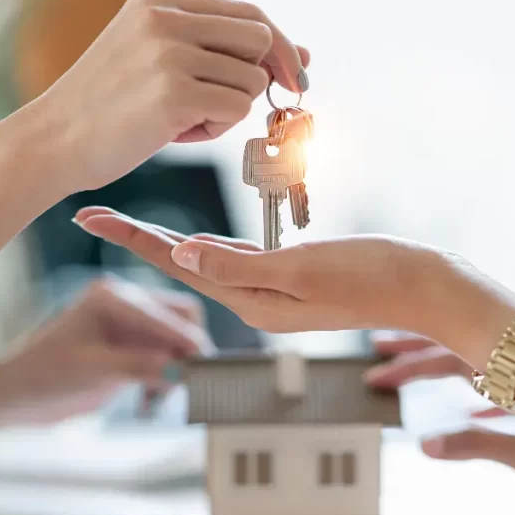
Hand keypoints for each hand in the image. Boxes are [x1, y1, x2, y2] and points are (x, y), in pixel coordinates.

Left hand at [0, 277, 213, 431]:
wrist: (14, 395)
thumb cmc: (42, 377)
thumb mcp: (94, 372)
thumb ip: (142, 365)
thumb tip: (184, 369)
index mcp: (113, 296)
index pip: (169, 315)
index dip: (190, 344)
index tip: (209, 372)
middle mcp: (124, 301)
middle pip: (180, 319)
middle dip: (187, 354)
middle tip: (187, 388)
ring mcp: (127, 322)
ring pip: (176, 338)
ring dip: (177, 368)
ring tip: (159, 399)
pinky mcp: (127, 344)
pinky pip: (163, 354)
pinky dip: (164, 376)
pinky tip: (150, 399)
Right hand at [38, 0, 310, 191]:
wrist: (54, 141)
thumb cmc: (107, 107)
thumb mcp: (154, 57)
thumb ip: (217, 49)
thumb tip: (298, 56)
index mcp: (159, 1)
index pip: (246, 12)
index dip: (277, 46)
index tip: (292, 75)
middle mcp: (165, 19)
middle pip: (260, 39)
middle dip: (264, 76)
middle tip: (234, 105)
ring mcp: (169, 55)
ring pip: (250, 81)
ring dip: (227, 110)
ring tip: (181, 120)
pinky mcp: (173, 95)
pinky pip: (236, 110)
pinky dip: (216, 130)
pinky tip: (176, 133)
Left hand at [72, 207, 514, 363]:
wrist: (424, 286)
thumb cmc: (373, 276)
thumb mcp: (305, 270)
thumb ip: (243, 266)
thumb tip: (184, 256)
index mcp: (251, 300)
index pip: (177, 265)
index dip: (132, 239)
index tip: (90, 217)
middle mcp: (254, 300)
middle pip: (181, 264)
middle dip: (137, 239)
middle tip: (93, 213)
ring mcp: (273, 290)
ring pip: (205, 262)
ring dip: (166, 242)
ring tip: (129, 223)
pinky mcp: (291, 277)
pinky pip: (236, 259)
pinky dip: (208, 244)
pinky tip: (195, 238)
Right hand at [364, 332, 514, 514]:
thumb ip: (481, 447)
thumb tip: (425, 443)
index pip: (453, 352)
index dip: (412, 354)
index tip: (378, 355)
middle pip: (459, 351)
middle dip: (417, 353)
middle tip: (376, 354)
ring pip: (477, 368)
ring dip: (439, 370)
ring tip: (406, 371)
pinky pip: (500, 393)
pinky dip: (474, 398)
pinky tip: (463, 409)